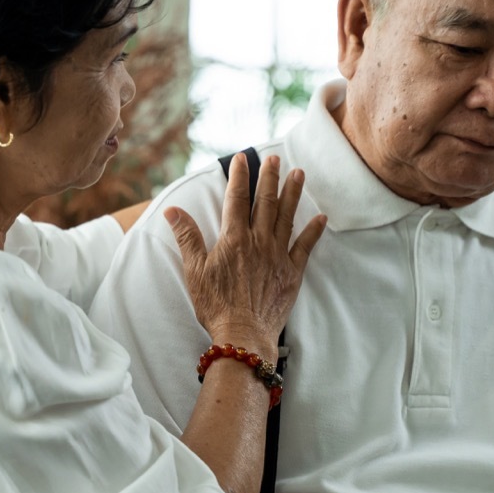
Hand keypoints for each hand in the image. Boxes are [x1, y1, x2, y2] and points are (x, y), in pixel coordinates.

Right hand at [165, 154, 325, 349]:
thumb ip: (187, 237)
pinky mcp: (292, 273)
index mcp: (234, 238)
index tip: (243, 158)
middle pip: (266, 201)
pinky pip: (305, 246)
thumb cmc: (215, 305)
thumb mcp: (194, 270)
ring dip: (293, 193)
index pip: (237, 198)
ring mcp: (278, 255)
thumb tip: (173, 211)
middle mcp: (258, 241)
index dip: (240, 176)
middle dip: (270, 177)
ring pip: (287, 216)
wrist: (243, 334)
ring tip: (299, 173)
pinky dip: (313, 231)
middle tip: (274, 158)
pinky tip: (321, 217)